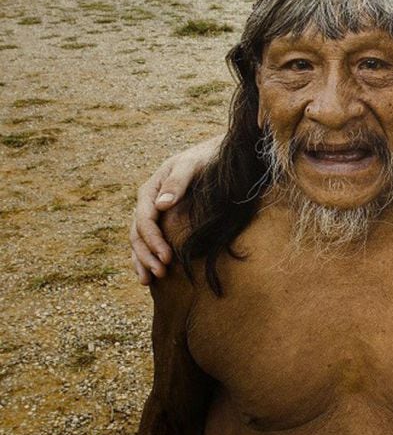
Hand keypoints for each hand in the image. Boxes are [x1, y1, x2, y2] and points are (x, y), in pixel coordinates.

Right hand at [129, 136, 221, 284]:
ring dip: (143, 260)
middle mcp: (147, 203)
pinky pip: (146, 242)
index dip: (153, 241)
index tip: (166, 257)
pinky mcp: (160, 220)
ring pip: (138, 241)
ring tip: (150, 279)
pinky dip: (144, 258)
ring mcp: (152, 212)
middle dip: (147, 255)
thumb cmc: (204, 158)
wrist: (214, 155)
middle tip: (161, 273)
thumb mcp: (192, 165)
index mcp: (150, 190)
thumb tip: (161, 205)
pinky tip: (148, 275)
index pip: (145, 220)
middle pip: (138, 234)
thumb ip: (177, 182)